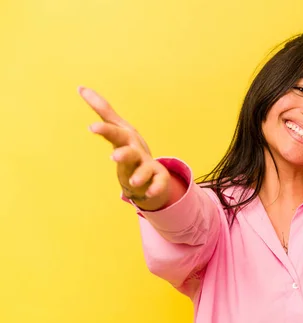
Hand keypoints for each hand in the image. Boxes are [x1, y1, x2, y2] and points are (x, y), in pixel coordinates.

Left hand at [78, 86, 170, 208]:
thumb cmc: (130, 148)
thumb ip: (101, 109)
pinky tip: (149, 193)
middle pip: (130, 150)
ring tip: (133, 182)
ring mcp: (147, 165)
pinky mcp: (158, 178)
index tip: (92, 128)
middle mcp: (137, 151)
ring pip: (145, 168)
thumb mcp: (117, 128)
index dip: (105, 130)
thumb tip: (80, 87)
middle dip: (124, 153)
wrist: (152, 169)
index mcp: (126, 139)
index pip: (114, 132)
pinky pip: (159, 183)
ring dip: (140, 174)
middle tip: (114, 156)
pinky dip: (156, 188)